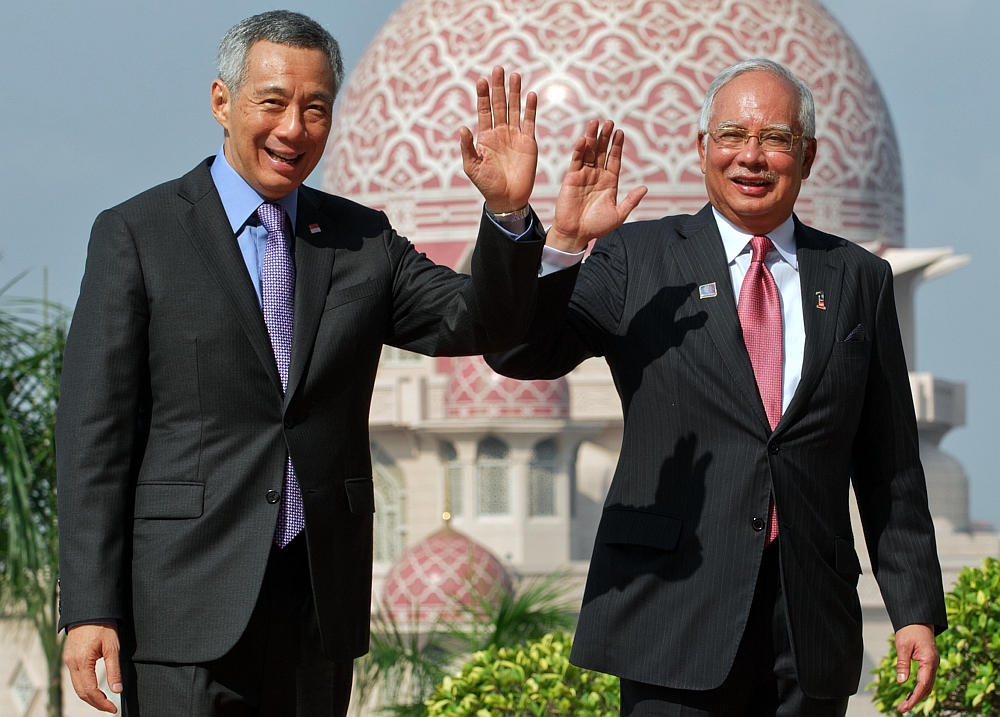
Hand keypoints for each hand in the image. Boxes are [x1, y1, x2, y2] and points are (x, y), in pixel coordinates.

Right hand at [64, 623, 121, 712]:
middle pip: (81, 692)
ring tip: (104, 701)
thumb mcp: (112, 647)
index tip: (113, 707)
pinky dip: (85, 687)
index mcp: (82, 661)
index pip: (90, 690)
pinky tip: (95, 690)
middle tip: (110, 707)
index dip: (101, 702)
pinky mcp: (69, 658)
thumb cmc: (102, 625)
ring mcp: (68, 661)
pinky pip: (76, 678)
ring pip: (77, 687)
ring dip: (90, 697)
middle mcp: (71, 663)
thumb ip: (114, 670)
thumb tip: (117, 689)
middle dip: (95, 703)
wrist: (89, 610)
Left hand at [460, 66, 537, 213]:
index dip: (482, 96)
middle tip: (498, 69)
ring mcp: (515, 136)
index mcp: (485, 136)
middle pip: (500, 104)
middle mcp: (500, 132)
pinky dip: (530, 109)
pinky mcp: (529, 142)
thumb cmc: (487, 185)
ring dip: (514, 93)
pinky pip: (530, 122)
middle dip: (498, 87)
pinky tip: (530, 95)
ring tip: (514, 75)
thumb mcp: (472, 167)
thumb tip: (462, 128)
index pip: (483, 110)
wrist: (507, 199)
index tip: (480, 81)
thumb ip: (467, 147)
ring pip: (515, 109)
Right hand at [546, 119, 647, 252]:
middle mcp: (597, 176)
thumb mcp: (619, 214)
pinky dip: (580, 150)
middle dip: (606, 137)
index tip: (621, 132)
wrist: (576, 234)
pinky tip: (584, 139)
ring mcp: (584, 175)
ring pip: (589, 152)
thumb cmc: (597, 227)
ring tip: (596, 123)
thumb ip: (631, 201)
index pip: (614, 159)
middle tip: (609, 122)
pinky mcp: (571, 178)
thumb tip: (645, 188)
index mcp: (609, 182)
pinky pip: (576, 161)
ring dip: (592, 138)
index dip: (617, 146)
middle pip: (602, 152)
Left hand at [894, 623, 938, 712]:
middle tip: (902, 709)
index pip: (923, 685)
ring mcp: (932, 664)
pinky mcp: (929, 662)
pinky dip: (919, 688)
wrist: (918, 618)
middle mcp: (934, 664)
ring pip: (927, 685)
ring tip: (905, 704)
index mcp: (929, 661)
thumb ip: (902, 664)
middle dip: (915, 700)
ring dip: (917, 695)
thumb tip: (902, 681)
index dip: (915, 698)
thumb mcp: (902, 645)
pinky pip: (926, 679)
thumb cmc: (910, 630)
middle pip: (927, 688)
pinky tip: (911, 693)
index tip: (906, 707)